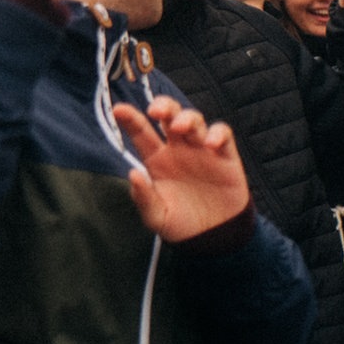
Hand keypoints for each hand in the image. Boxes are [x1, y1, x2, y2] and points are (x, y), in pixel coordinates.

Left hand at [111, 95, 249, 242]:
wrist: (214, 237)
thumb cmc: (181, 224)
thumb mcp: (157, 217)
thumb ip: (144, 198)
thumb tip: (133, 174)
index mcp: (156, 159)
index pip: (141, 132)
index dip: (130, 118)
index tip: (118, 110)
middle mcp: (177, 148)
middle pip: (169, 115)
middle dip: (163, 106)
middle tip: (155, 111)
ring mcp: (201, 149)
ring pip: (194, 119)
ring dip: (187, 118)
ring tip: (179, 127)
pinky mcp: (225, 156)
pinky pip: (223, 134)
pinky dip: (218, 133)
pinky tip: (211, 143)